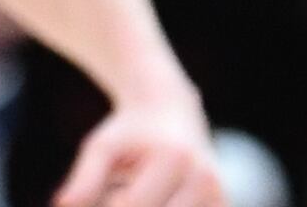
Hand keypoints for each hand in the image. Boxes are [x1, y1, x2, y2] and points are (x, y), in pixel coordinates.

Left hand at [54, 101, 220, 206]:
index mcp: (173, 160)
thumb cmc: (130, 131)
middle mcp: (205, 181)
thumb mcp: (102, 147)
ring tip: (131, 187)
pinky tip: (152, 193)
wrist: (172, 110)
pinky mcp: (223, 206)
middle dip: (124, 205)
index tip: (95, 198)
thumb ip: (84, 180)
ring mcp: (219, 197)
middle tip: (114, 190)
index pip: (134, 204)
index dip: (108, 206)